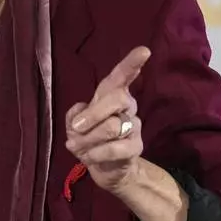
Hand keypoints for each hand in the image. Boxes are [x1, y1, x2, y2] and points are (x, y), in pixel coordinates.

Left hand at [65, 46, 149, 194]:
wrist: (107, 169)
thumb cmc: (90, 139)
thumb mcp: (75, 125)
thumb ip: (75, 116)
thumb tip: (81, 116)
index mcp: (112, 95)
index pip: (122, 76)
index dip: (131, 63)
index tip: (144, 50)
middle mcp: (128, 107)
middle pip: (116, 99)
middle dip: (92, 114)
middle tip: (76, 128)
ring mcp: (134, 127)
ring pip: (111, 126)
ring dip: (87, 139)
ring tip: (76, 146)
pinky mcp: (135, 147)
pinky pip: (114, 148)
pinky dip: (95, 153)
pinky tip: (87, 157)